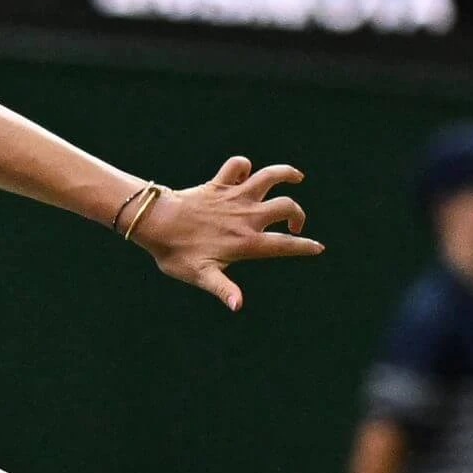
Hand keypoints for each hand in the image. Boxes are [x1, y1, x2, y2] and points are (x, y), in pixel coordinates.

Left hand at [128, 155, 323, 310]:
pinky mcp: (220, 183)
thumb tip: (238, 306)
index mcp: (246, 242)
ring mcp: (234, 196)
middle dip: (298, 215)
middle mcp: (246, 216)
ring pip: (270, 176)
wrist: (155, 222)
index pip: (284, 245)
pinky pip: (238, 165)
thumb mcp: (202, 276)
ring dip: (286, 174)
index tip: (317, 248)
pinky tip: (246, 175)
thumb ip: (224, 289)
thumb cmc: (176, 253)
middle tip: (292, 226)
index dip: (305, 247)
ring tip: (297, 178)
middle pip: (286, 207)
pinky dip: (244, 166)